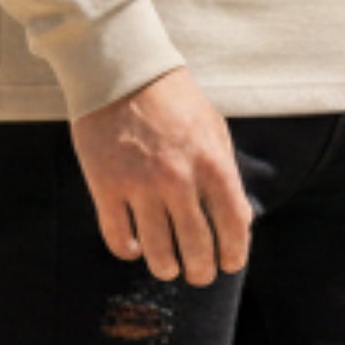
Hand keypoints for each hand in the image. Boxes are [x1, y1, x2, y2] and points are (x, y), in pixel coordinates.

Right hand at [69, 66, 255, 284]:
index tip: (229, 264)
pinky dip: (129, 250)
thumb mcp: (213, 127)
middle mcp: (177, 178)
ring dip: (166, 267)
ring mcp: (140, 185)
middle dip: (201, 271)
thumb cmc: (173, 98)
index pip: (234, 224)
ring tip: (168, 267)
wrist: (122, 70)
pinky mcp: (106, 186)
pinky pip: (118, 238)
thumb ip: (224, 171)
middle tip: (199, 274)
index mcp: (211, 161)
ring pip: (158, 252)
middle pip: (196, 248)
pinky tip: (135, 246)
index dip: (234, 253)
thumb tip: (238, 217)